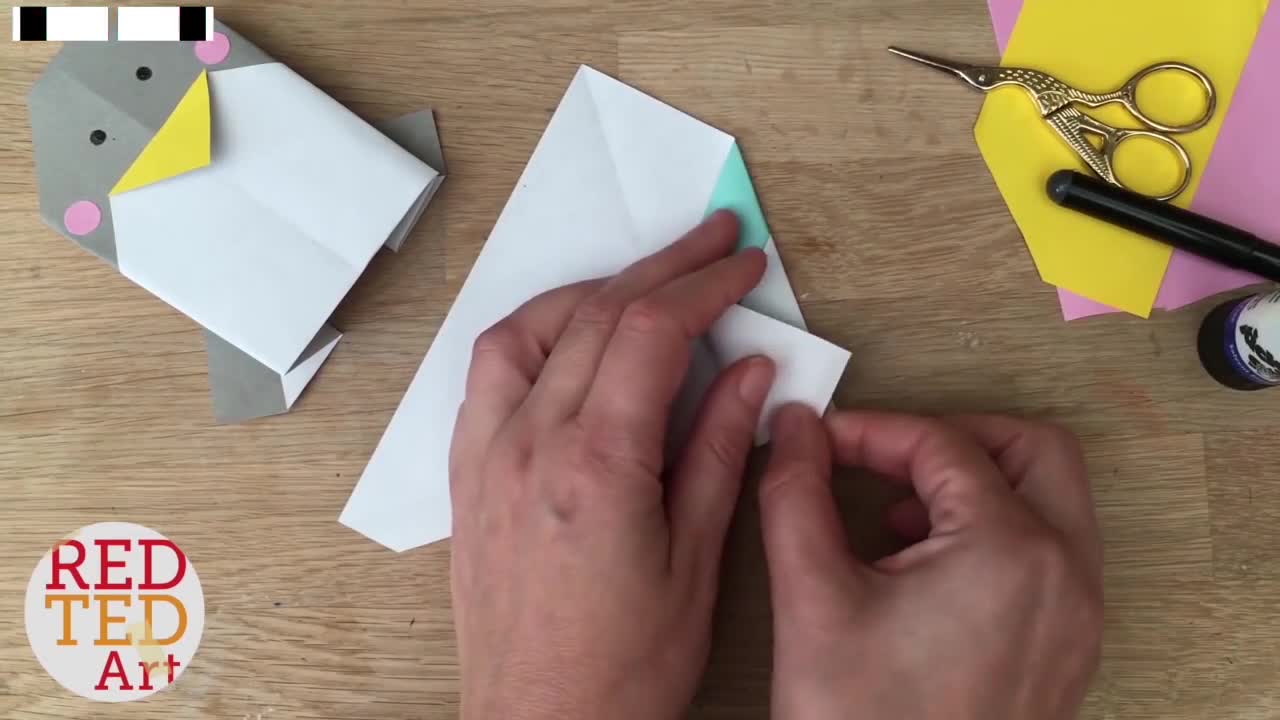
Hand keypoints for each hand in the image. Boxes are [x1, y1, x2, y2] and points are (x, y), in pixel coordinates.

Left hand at [450, 212, 775, 719]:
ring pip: (532, 328)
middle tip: (716, 239)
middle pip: (597, 314)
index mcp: (595, 465)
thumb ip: (719, 452)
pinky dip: (537, 332)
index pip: (651, 331)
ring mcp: (488, 455)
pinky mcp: (469, 475)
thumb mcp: (697, 562)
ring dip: (595, 289)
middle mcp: (528, 444)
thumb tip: (748, 373)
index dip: (705, 285)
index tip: (746, 263)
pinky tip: (571, 338)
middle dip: (665, 266)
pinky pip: (491, 371)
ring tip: (648, 281)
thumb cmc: (624, 667)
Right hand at [760, 406, 1102, 719]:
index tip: (823, 442)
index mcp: (1010, 551)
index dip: (872, 430)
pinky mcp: (1066, 647)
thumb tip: (794, 432)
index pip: (943, 444)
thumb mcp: (812, 600)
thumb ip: (796, 495)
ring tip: (898, 513)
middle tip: (884, 455)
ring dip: (978, 483)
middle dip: (951, 437)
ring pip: (1051, 499)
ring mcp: (1075, 615)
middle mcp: (1064, 575)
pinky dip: (996, 532)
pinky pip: (1051, 552)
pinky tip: (927, 565)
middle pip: (1031, 449)